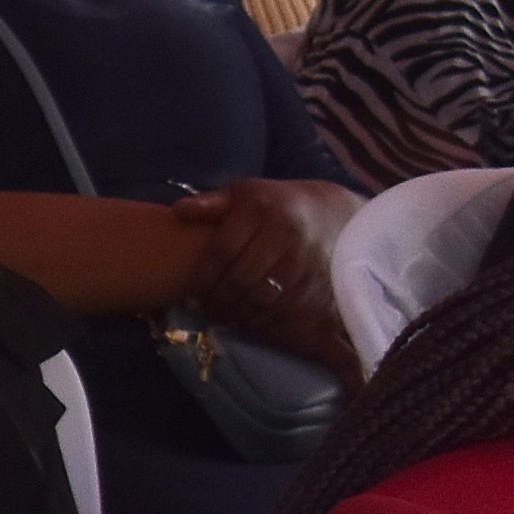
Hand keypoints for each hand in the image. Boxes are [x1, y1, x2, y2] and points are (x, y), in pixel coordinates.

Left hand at [180, 178, 358, 370]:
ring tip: (223, 314)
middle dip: (217, 300)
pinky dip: (261, 319)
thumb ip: (212, 204)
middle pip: (240, 280)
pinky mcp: (317, 282)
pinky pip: (282, 310)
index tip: (189, 296)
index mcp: (262, 210)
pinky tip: (249, 318)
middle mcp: (284, 234)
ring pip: (260, 299)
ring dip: (236, 313)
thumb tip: (178, 211)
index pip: (222, 252)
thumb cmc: (277, 206)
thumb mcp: (246, 194)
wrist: (335, 214)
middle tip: (205, 309)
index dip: (202, 279)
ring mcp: (304, 260)